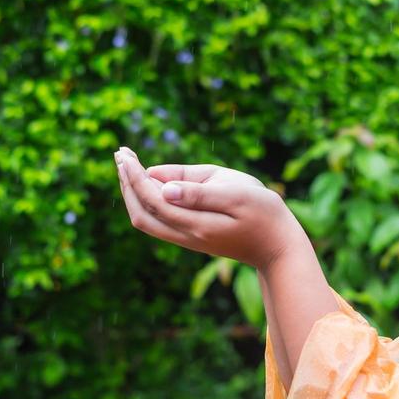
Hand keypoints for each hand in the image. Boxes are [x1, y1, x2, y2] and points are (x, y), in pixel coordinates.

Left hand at [113, 146, 301, 270]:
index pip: (153, 200)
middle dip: (127, 183)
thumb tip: (160, 186)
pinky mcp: (191, 238)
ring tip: (127, 165)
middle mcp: (187, 237)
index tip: (125, 153)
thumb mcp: (236, 192)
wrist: (278, 246)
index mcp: (197, 223)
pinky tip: (146, 182)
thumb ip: (198, 190)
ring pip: (147, 221)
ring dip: (132, 193)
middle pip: (141, 214)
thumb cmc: (263, 211)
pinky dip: (145, 201)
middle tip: (120, 154)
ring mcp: (188, 241)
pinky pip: (158, 222)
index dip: (135, 176)